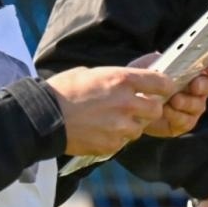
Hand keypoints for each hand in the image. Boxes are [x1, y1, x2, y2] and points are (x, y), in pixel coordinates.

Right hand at [46, 65, 176, 156]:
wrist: (42, 117)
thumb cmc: (64, 90)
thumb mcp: (93, 71)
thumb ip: (122, 72)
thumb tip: (149, 61)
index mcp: (122, 80)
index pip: (161, 83)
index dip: (165, 86)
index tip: (163, 88)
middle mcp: (125, 103)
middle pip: (156, 109)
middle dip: (149, 109)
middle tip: (137, 107)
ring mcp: (119, 126)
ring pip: (140, 129)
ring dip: (132, 125)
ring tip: (112, 120)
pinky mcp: (111, 145)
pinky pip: (123, 142)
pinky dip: (116, 138)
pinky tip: (101, 130)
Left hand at [139, 54, 207, 138]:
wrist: (130, 101)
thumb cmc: (144, 78)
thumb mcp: (151, 63)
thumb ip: (163, 58)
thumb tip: (174, 57)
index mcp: (196, 69)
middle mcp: (198, 88)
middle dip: (203, 85)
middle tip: (194, 85)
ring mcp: (193, 106)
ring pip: (199, 105)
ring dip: (187, 102)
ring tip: (173, 99)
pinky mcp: (184, 123)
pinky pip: (187, 120)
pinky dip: (176, 115)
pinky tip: (165, 110)